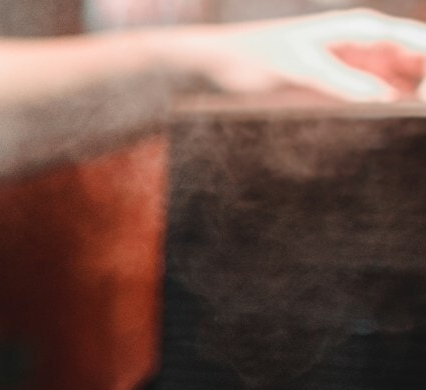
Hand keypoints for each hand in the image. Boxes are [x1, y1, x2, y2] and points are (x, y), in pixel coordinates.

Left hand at [176, 8, 425, 102]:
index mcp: (360, 28)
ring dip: (411, 95)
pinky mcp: (341, 80)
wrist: (226, 60)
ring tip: (415, 117)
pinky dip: (390, 103)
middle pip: (414, 59)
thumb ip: (340, 81)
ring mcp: (355, 62)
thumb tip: (382, 96)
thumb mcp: (301, 69)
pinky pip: (376, 92)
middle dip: (424, 82)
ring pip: (400, 77)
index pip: (413, 41)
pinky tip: (396, 119)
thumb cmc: (259, 54)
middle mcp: (364, 42)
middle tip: (422, 111)